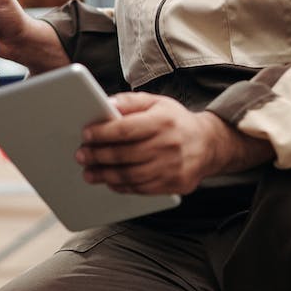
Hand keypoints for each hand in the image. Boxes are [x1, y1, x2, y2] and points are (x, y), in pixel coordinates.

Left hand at [75, 92, 273, 194]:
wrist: (209, 144)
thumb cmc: (176, 122)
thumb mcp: (156, 102)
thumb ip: (130, 102)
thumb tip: (106, 104)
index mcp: (163, 121)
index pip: (125, 129)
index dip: (102, 133)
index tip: (86, 135)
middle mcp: (169, 145)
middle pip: (124, 154)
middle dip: (98, 156)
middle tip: (81, 155)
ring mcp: (172, 167)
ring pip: (130, 175)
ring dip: (105, 175)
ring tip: (89, 172)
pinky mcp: (173, 185)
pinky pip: (141, 189)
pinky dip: (122, 186)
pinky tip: (109, 181)